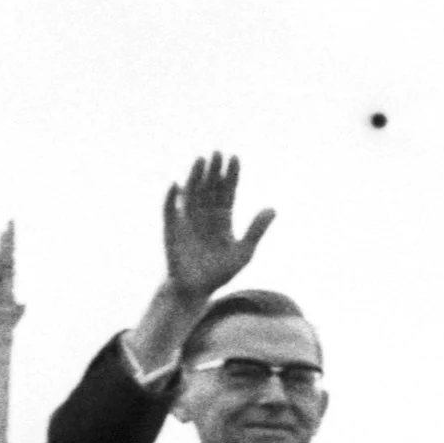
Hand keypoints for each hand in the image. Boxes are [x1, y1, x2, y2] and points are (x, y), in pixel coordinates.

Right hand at [162, 152, 276, 305]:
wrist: (195, 290)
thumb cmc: (219, 273)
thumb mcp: (243, 252)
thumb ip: (256, 230)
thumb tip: (273, 208)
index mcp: (223, 218)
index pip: (227, 191)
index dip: (231, 175)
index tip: (235, 157)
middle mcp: (205, 214)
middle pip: (210, 187)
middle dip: (214, 170)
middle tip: (218, 152)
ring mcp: (188, 219)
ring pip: (192, 192)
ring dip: (195, 176)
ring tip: (201, 159)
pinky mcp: (172, 228)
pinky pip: (170, 209)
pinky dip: (172, 197)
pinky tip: (177, 185)